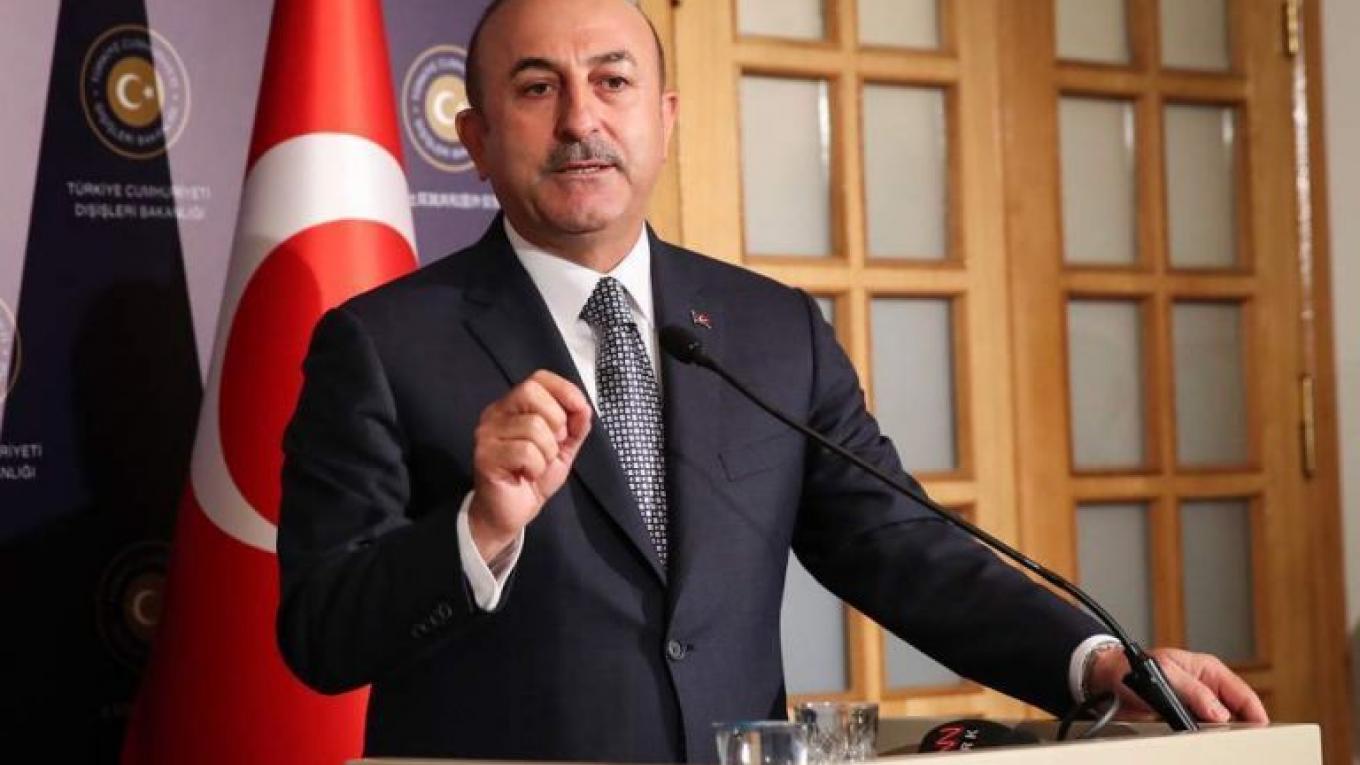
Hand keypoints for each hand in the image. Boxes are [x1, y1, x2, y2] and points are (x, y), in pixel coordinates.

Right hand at [468, 370, 591, 561]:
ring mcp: (487, 434)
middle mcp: (495, 414)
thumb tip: (584, 408)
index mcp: (513, 406)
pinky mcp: (485, 456)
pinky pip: (525, 451)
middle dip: (556, 420)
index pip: (539, 378)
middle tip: (553, 445)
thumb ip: (575, 427)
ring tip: (537, 466)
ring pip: (533, 427)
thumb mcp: (563, 449)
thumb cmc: (533, 477)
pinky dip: (536, 467)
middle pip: (531, 392)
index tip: (579, 410)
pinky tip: (526, 475)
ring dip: (547, 452)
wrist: (509, 513)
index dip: (564, 390)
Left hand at [1087, 645, 1268, 723]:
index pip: (1243, 694)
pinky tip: (1198, 741)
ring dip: (1218, 733)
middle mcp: (1206, 687)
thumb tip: (1219, 712)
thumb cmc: (1132, 668)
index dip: (1255, 714)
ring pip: (1220, 724)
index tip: (1260, 732)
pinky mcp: (1184, 718)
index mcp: (1208, 670)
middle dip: (1238, 726)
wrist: (1107, 679)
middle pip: (1236, 712)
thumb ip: (1193, 692)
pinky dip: (1202, 737)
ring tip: (1215, 741)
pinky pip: (1201, 731)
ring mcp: (1196, 703)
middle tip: (1236, 741)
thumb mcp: (1165, 674)